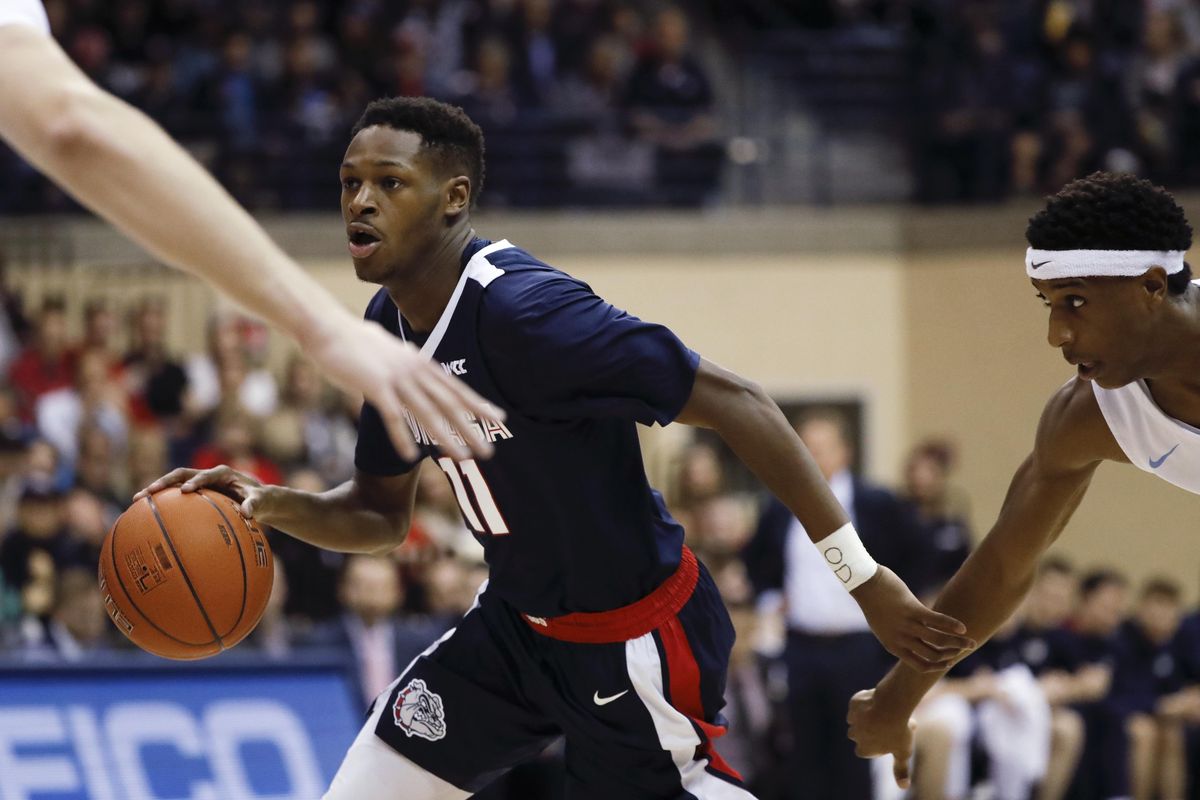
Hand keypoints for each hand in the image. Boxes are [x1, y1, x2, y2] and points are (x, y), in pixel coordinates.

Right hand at [133, 465, 270, 520]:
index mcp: (222, 473)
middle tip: (147, 492)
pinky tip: (146, 516)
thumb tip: (248, 513)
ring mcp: (199, 483)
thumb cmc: (260, 498)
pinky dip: (162, 503)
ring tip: (136, 501)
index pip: (206, 474)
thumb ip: (255, 504)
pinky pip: (175, 496)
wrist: (258, 497)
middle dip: (164, 482)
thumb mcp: (261, 500)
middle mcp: (207, 475)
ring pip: (173, 483)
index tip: (185, 491)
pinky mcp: (194, 492)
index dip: (195, 481)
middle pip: (181, 474)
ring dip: (156, 490)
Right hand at [308, 318, 503, 462]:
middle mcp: (414, 370)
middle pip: (448, 403)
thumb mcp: (391, 353)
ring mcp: (396, 377)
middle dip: (471, 428)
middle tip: (489, 450)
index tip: (498, 419)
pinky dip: (402, 436)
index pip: (455, 388)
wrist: (327, 328)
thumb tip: (417, 371)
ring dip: (446, 437)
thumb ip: (407, 365)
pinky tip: (411, 455)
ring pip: (427, 412)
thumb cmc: (356, 343)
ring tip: (462, 457)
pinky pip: (392, 416)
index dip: (478, 404)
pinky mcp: (375, 385)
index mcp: (419, 363)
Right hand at [847, 689, 915, 788]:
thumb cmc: (899, 731)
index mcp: (864, 749)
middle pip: (859, 734)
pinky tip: (877, 702)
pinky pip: (858, 705)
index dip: (876, 746)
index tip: (888, 741)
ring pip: (857, 719)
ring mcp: (852, 718)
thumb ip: (901, 770)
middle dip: (868, 731)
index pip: (866, 750)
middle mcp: (854, 735)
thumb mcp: (903, 753)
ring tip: (883, 713)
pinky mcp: (853, 703)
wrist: (892, 704)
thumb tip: (904, 786)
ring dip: (866, 717)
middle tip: (886, 726)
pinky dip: (865, 704)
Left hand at [852, 565, 974, 671]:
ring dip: (957, 643)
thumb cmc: (875, 602)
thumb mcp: (884, 625)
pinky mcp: (911, 609)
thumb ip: (898, 635)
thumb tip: (913, 638)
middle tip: (966, 649)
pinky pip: (936, 621)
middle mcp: (900, 639)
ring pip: (937, 641)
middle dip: (952, 654)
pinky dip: (951, 625)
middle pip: (933, 655)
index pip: (919, 665)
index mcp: (893, 646)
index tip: (949, 662)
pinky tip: (963, 627)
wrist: (864, 583)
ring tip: (971, 642)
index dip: (937, 666)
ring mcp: (906, 625)